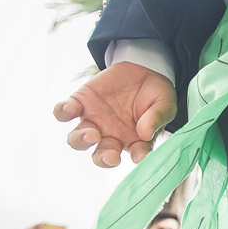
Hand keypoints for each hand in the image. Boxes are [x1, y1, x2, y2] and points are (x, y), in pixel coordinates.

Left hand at [53, 62, 176, 167]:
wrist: (141, 70)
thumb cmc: (155, 94)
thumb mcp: (164, 104)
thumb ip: (157, 118)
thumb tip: (144, 133)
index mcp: (133, 142)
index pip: (136, 154)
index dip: (138, 158)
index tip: (141, 157)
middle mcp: (110, 137)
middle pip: (101, 154)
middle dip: (104, 158)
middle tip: (111, 156)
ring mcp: (93, 121)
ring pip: (78, 139)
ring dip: (81, 140)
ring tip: (92, 135)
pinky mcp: (81, 103)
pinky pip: (66, 113)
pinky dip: (63, 112)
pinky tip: (69, 108)